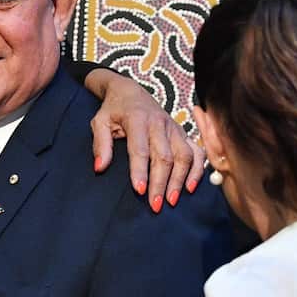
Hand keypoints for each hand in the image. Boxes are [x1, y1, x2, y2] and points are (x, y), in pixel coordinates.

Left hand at [86, 69, 204, 211]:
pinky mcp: (182, 132)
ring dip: (179, 180)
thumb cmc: (113, 110)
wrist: (130, 91)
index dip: (140, 171)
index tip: (139, 191)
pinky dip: (196, 169)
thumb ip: (100, 144)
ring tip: (171, 200)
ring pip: (183, 155)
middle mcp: (159, 123)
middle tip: (155, 205)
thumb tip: (100, 168)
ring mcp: (174, 128)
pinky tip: (190, 187)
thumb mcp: (99, 122)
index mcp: (138, 119)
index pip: (140, 149)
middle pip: (164, 156)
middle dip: (160, 183)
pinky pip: (196, 151)